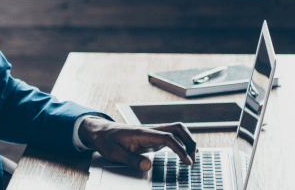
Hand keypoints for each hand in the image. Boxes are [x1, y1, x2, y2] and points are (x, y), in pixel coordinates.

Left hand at [79, 117, 196, 171]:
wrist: (100, 131)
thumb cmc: (107, 141)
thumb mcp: (115, 153)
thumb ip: (132, 160)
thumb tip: (148, 166)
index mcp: (143, 133)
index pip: (168, 137)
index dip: (180, 150)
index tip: (187, 162)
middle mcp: (151, 130)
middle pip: (178, 128)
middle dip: (189, 142)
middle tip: (193, 160)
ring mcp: (153, 132)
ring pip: (177, 130)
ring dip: (187, 141)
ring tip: (192, 158)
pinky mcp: (153, 137)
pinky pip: (172, 137)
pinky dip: (182, 143)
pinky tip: (187, 153)